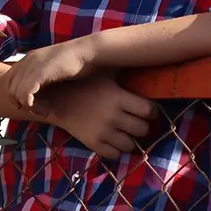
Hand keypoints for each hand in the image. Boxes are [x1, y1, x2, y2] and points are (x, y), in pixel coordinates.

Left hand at [8, 39, 97, 110]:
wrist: (88, 52)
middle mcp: (28, 60)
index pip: (8, 78)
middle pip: (9, 86)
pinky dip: (31, 105)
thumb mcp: (53, 67)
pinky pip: (25, 94)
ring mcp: (33, 65)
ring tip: (41, 110)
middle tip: (33, 109)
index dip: (13, 94)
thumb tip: (36, 89)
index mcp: (29, 58)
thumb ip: (41, 75)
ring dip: (26, 106)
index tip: (26, 104)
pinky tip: (43, 110)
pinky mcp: (41, 73)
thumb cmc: (76, 63)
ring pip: (15, 92)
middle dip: (17, 101)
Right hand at [43, 73, 158, 158]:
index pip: (149, 111)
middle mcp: (113, 116)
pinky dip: (117, 149)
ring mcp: (103, 132)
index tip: (150, 110)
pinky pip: (114, 155)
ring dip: (130, 139)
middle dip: (143, 126)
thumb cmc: (84, 83)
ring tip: (126, 132)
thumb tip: (142, 56)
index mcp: (118, 97)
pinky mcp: (92, 143)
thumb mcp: (105, 72)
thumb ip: (124, 68)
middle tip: (138, 122)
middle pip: (143, 130)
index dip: (153, 111)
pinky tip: (114, 140)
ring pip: (130, 145)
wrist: (57, 99)